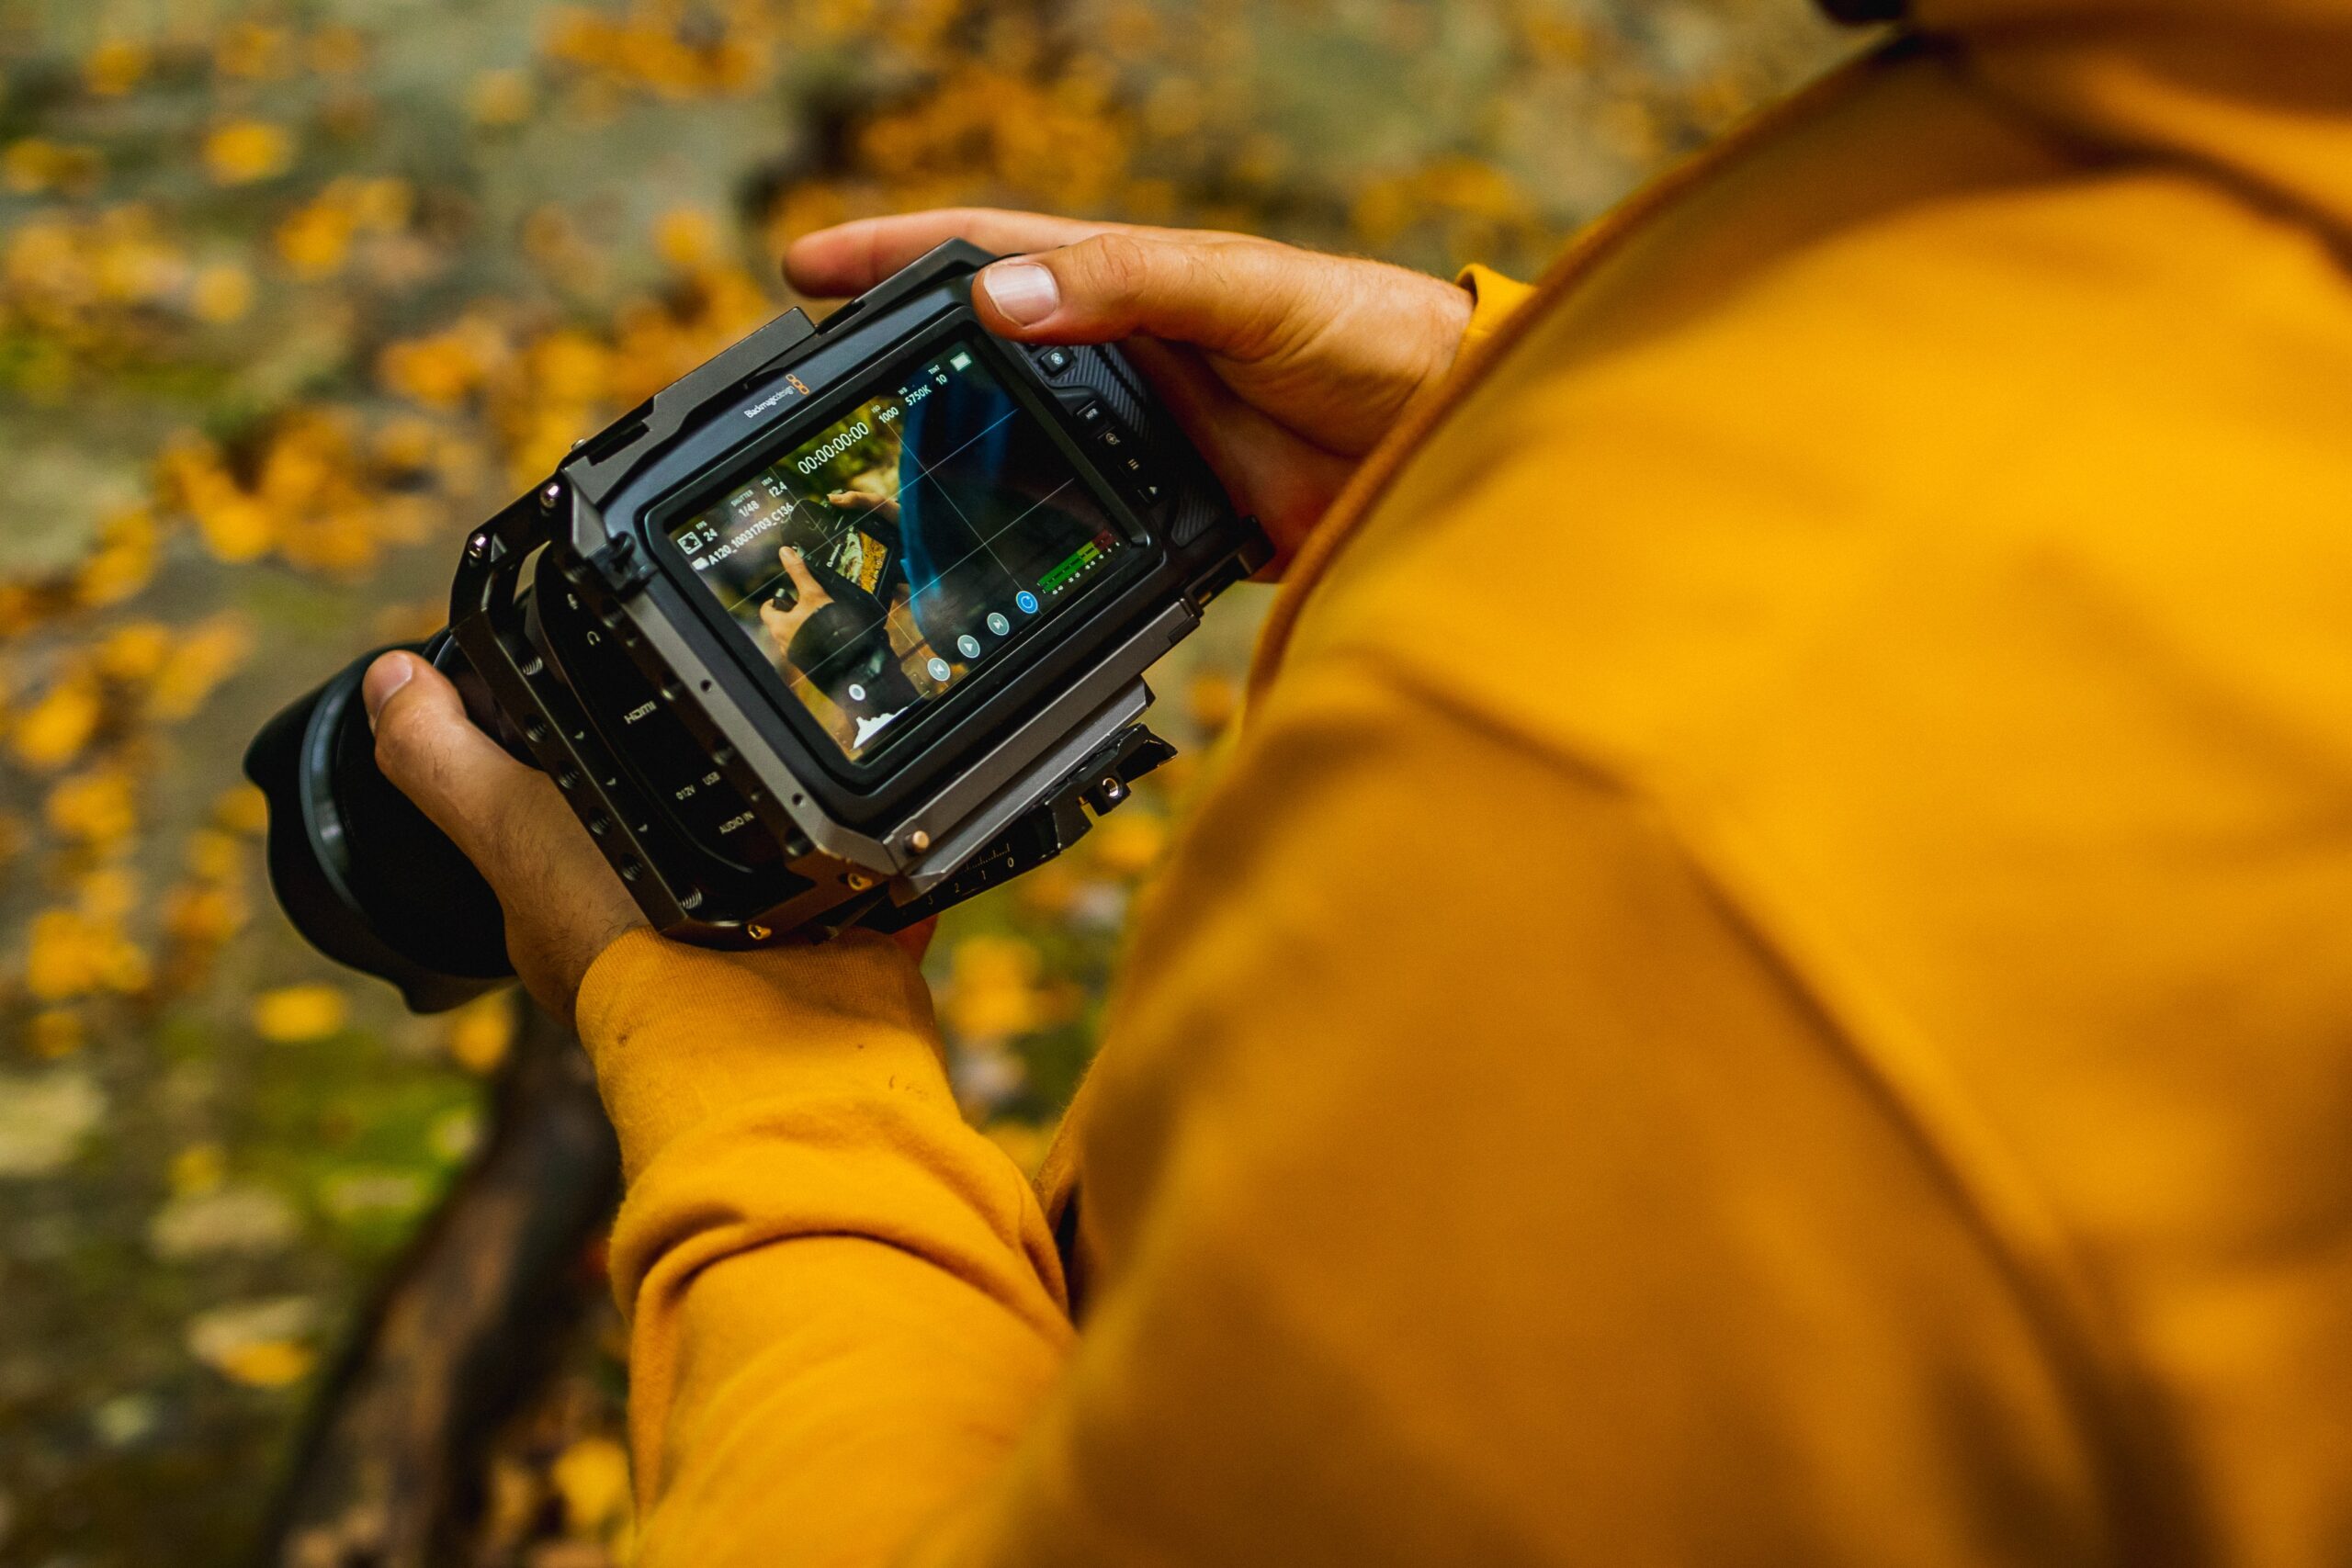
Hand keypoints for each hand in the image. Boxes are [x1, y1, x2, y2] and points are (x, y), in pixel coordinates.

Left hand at [362, 650, 942, 1021]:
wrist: (769, 1029)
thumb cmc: (631, 942)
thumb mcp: (511, 828)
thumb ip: (442, 761)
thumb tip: (385, 682)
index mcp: (576, 918)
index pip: (555, 832)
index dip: (560, 777)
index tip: (596, 714)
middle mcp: (662, 943)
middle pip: (665, 848)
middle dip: (687, 801)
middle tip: (717, 721)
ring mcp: (757, 956)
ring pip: (764, 874)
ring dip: (782, 832)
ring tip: (805, 758)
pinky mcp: (841, 956)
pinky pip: (853, 899)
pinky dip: (862, 869)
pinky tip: (876, 822)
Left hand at [757, 545, 833, 660]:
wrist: (845, 657)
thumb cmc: (825, 626)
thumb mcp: (813, 594)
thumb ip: (799, 573)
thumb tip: (785, 552)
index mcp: (778, 625)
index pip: (766, 609)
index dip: (775, 600)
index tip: (787, 596)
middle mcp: (782, 642)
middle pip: (780, 622)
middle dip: (791, 613)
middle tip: (806, 605)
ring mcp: (794, 654)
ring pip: (792, 635)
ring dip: (801, 627)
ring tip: (818, 619)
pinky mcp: (808, 662)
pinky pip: (804, 647)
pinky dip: (810, 640)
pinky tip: (824, 634)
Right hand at [784, 209, 1477, 564]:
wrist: (1449, 434)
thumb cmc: (1365, 330)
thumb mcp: (1241, 287)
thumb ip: (1130, 283)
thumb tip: (1000, 300)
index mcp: (1128, 286)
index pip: (986, 259)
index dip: (896, 258)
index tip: (807, 268)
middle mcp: (1124, 363)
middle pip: (985, 367)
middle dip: (900, 378)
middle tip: (819, 401)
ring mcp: (1148, 444)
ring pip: (1024, 459)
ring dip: (956, 478)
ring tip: (878, 500)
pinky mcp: (1181, 521)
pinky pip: (1088, 540)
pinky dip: (1038, 556)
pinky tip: (994, 575)